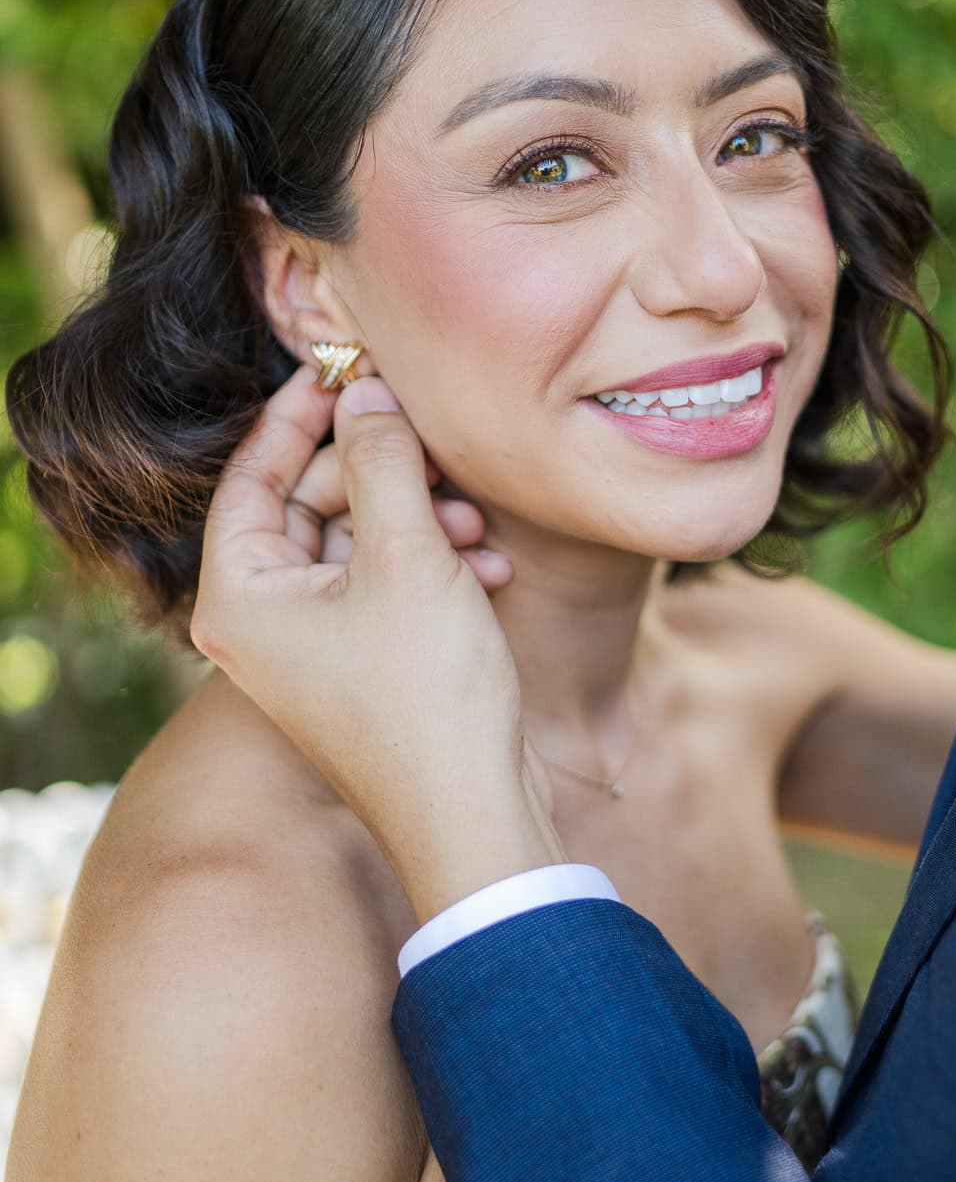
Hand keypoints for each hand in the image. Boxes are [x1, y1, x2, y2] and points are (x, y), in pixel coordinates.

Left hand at [192, 367, 566, 923]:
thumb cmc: (426, 694)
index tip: (343, 367)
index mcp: (239, 596)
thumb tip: (366, 396)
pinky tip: (490, 573)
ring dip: (419, 521)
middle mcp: (260, 623)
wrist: (471, 814)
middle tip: (437, 449)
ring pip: (357, 545)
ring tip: (478, 526)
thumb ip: (382, 462)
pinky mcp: (360, 668)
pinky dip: (433, 568)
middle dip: (381, 475)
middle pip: (308, 506)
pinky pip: (384, 588)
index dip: (298, 415)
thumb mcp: (406, 556)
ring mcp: (310, 650)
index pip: (252, 476)